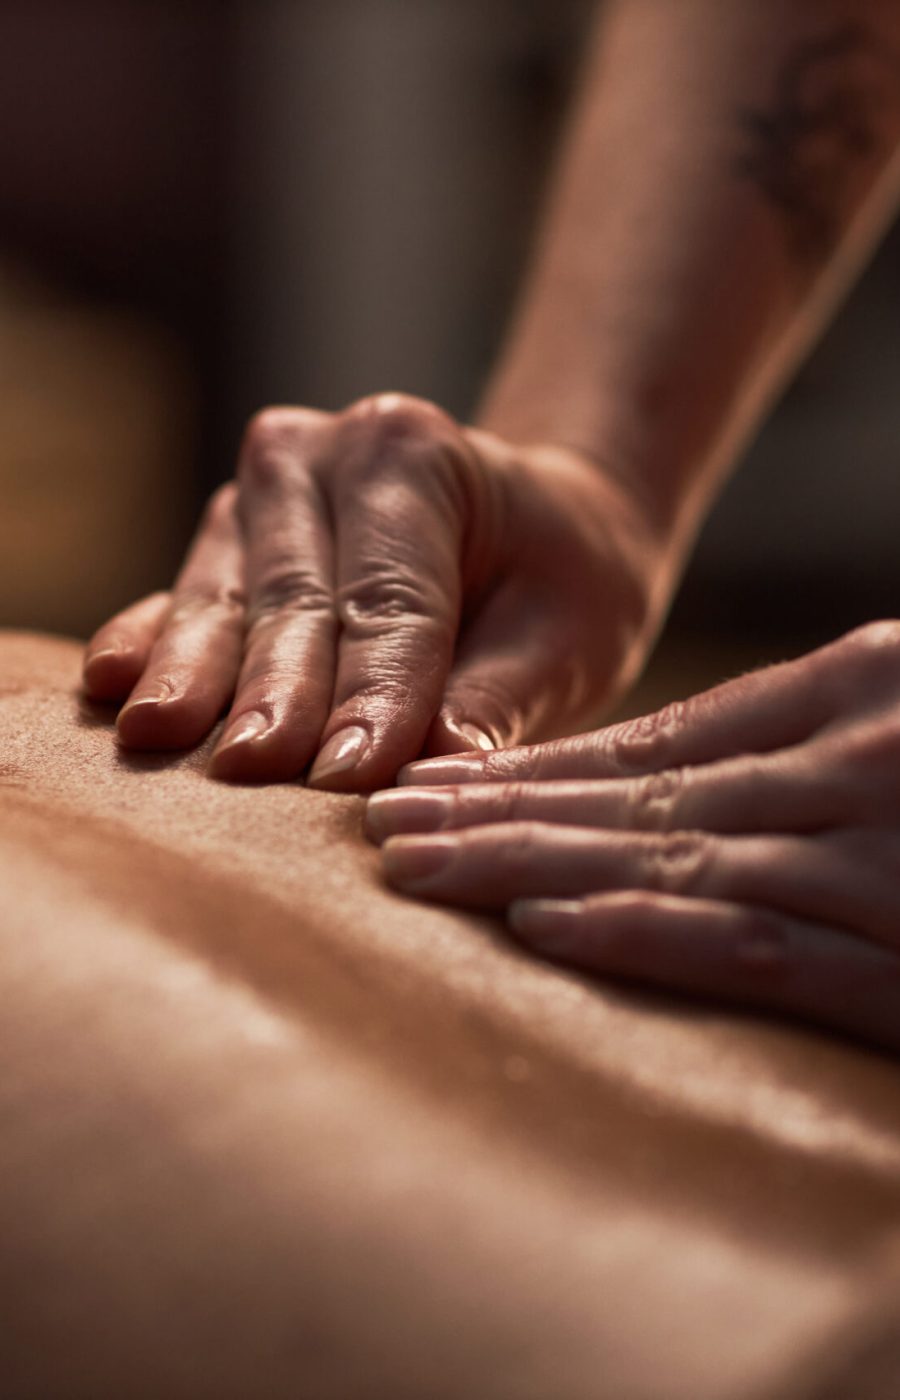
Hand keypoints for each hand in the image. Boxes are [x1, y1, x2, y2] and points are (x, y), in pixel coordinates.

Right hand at [83, 394, 664, 789]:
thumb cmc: (559, 581)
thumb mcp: (565, 636)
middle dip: (275, 691)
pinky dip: (149, 645)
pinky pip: (184, 599)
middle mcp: (319, 456)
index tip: (351, 776)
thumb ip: (496, 702)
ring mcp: (258, 497)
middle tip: (251, 772)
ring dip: (194, 676)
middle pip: (294, 597)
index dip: (373, 691)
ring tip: (156, 738)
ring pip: (225, 600)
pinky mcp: (225, 546)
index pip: (390, 596)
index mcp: (413, 454)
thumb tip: (430, 771)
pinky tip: (111, 685)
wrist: (533, 531)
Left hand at [367, 622, 899, 1054]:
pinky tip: (540, 930)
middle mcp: (852, 759)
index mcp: (860, 685)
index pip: (666, 737)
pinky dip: (642, 934)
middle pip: (641, 791)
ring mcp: (877, 856)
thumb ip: (814, 746)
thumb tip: (706, 781)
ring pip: (668, 856)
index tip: (437, 784)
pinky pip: (755, 945)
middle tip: (385, 823)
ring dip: (528, 864)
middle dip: (499, 811)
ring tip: (418, 871)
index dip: (540, 768)